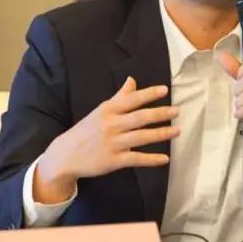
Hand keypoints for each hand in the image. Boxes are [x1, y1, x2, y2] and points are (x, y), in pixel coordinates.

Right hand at [33, 77, 179, 202]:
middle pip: (140, 117)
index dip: (148, 94)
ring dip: (161, 134)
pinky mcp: (113, 161)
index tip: (164, 90)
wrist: (65, 155)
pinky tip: (165, 158)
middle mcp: (111, 125)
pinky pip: (136, 159)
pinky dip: (151, 159)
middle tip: (177, 111)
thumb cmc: (86, 130)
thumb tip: (132, 80)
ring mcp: (113, 143)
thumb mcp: (101, 111)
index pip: (131, 99)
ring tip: (177, 130)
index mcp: (108, 110)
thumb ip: (119, 97)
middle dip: (160, 114)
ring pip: (141, 137)